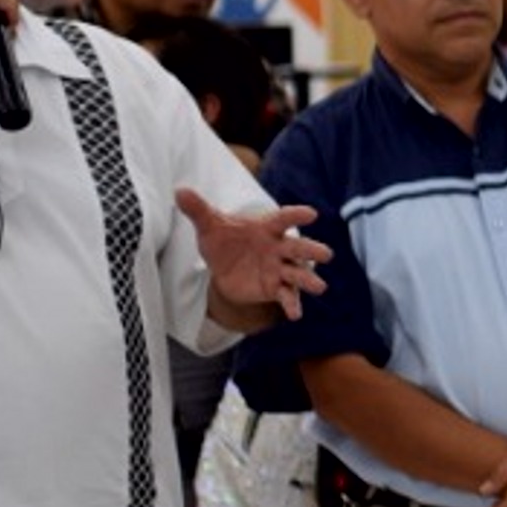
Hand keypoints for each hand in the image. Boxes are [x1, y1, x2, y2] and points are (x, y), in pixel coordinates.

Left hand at [180, 188, 330, 320]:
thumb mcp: (209, 226)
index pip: (283, 219)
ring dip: (309, 280)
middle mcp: (278, 248)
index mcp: (267, 228)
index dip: (297, 216)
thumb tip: (179, 191)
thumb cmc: (224, 241)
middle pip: (298, 248)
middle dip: (312, 251)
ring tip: (319, 287)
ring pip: (298, 273)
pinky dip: (292, 305)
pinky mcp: (276, 288)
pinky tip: (295, 315)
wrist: (224, 268)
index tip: (311, 214)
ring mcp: (279, 269)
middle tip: (327, 254)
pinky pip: (287, 296)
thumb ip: (198, 210)